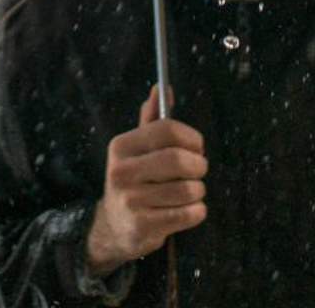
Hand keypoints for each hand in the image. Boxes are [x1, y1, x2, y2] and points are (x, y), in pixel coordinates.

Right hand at [85, 85, 207, 275]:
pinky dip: (196, 211)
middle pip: (179, 159)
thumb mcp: (137, 148)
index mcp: (121, 146)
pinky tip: (186, 209)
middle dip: (198, 165)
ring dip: (198, 191)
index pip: (167, 129)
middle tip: (197, 170)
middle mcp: (122, 170)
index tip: (196, 147)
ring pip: (188, 189)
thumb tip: (161, 88)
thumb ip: (151, 120)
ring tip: (189, 192)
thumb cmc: (134, 179)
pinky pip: (189, 214)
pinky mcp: (144, 225)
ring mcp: (131, 199)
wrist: (116, 225)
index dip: (192, 137)